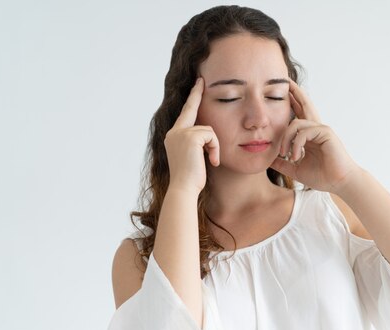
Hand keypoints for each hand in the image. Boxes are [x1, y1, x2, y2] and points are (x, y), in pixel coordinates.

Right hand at [164, 78, 219, 194]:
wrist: (184, 189)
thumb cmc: (192, 179)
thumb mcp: (194, 158)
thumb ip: (197, 143)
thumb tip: (207, 135)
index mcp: (174, 136)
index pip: (185, 113)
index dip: (192, 99)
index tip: (197, 85)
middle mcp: (174, 132)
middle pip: (191, 109)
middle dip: (196, 94)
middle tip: (201, 80)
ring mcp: (180, 133)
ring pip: (208, 129)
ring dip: (214, 146)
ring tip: (210, 161)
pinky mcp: (190, 136)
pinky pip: (212, 135)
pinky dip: (215, 149)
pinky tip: (211, 161)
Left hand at [269, 79, 359, 193]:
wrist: (339, 183)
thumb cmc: (322, 177)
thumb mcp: (296, 169)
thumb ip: (283, 164)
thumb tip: (268, 160)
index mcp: (309, 135)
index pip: (298, 114)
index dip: (291, 102)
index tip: (280, 92)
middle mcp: (315, 128)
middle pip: (304, 105)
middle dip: (294, 92)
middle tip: (285, 80)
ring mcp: (321, 129)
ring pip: (296, 123)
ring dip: (286, 139)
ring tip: (285, 154)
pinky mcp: (326, 133)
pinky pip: (304, 132)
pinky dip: (296, 144)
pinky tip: (295, 156)